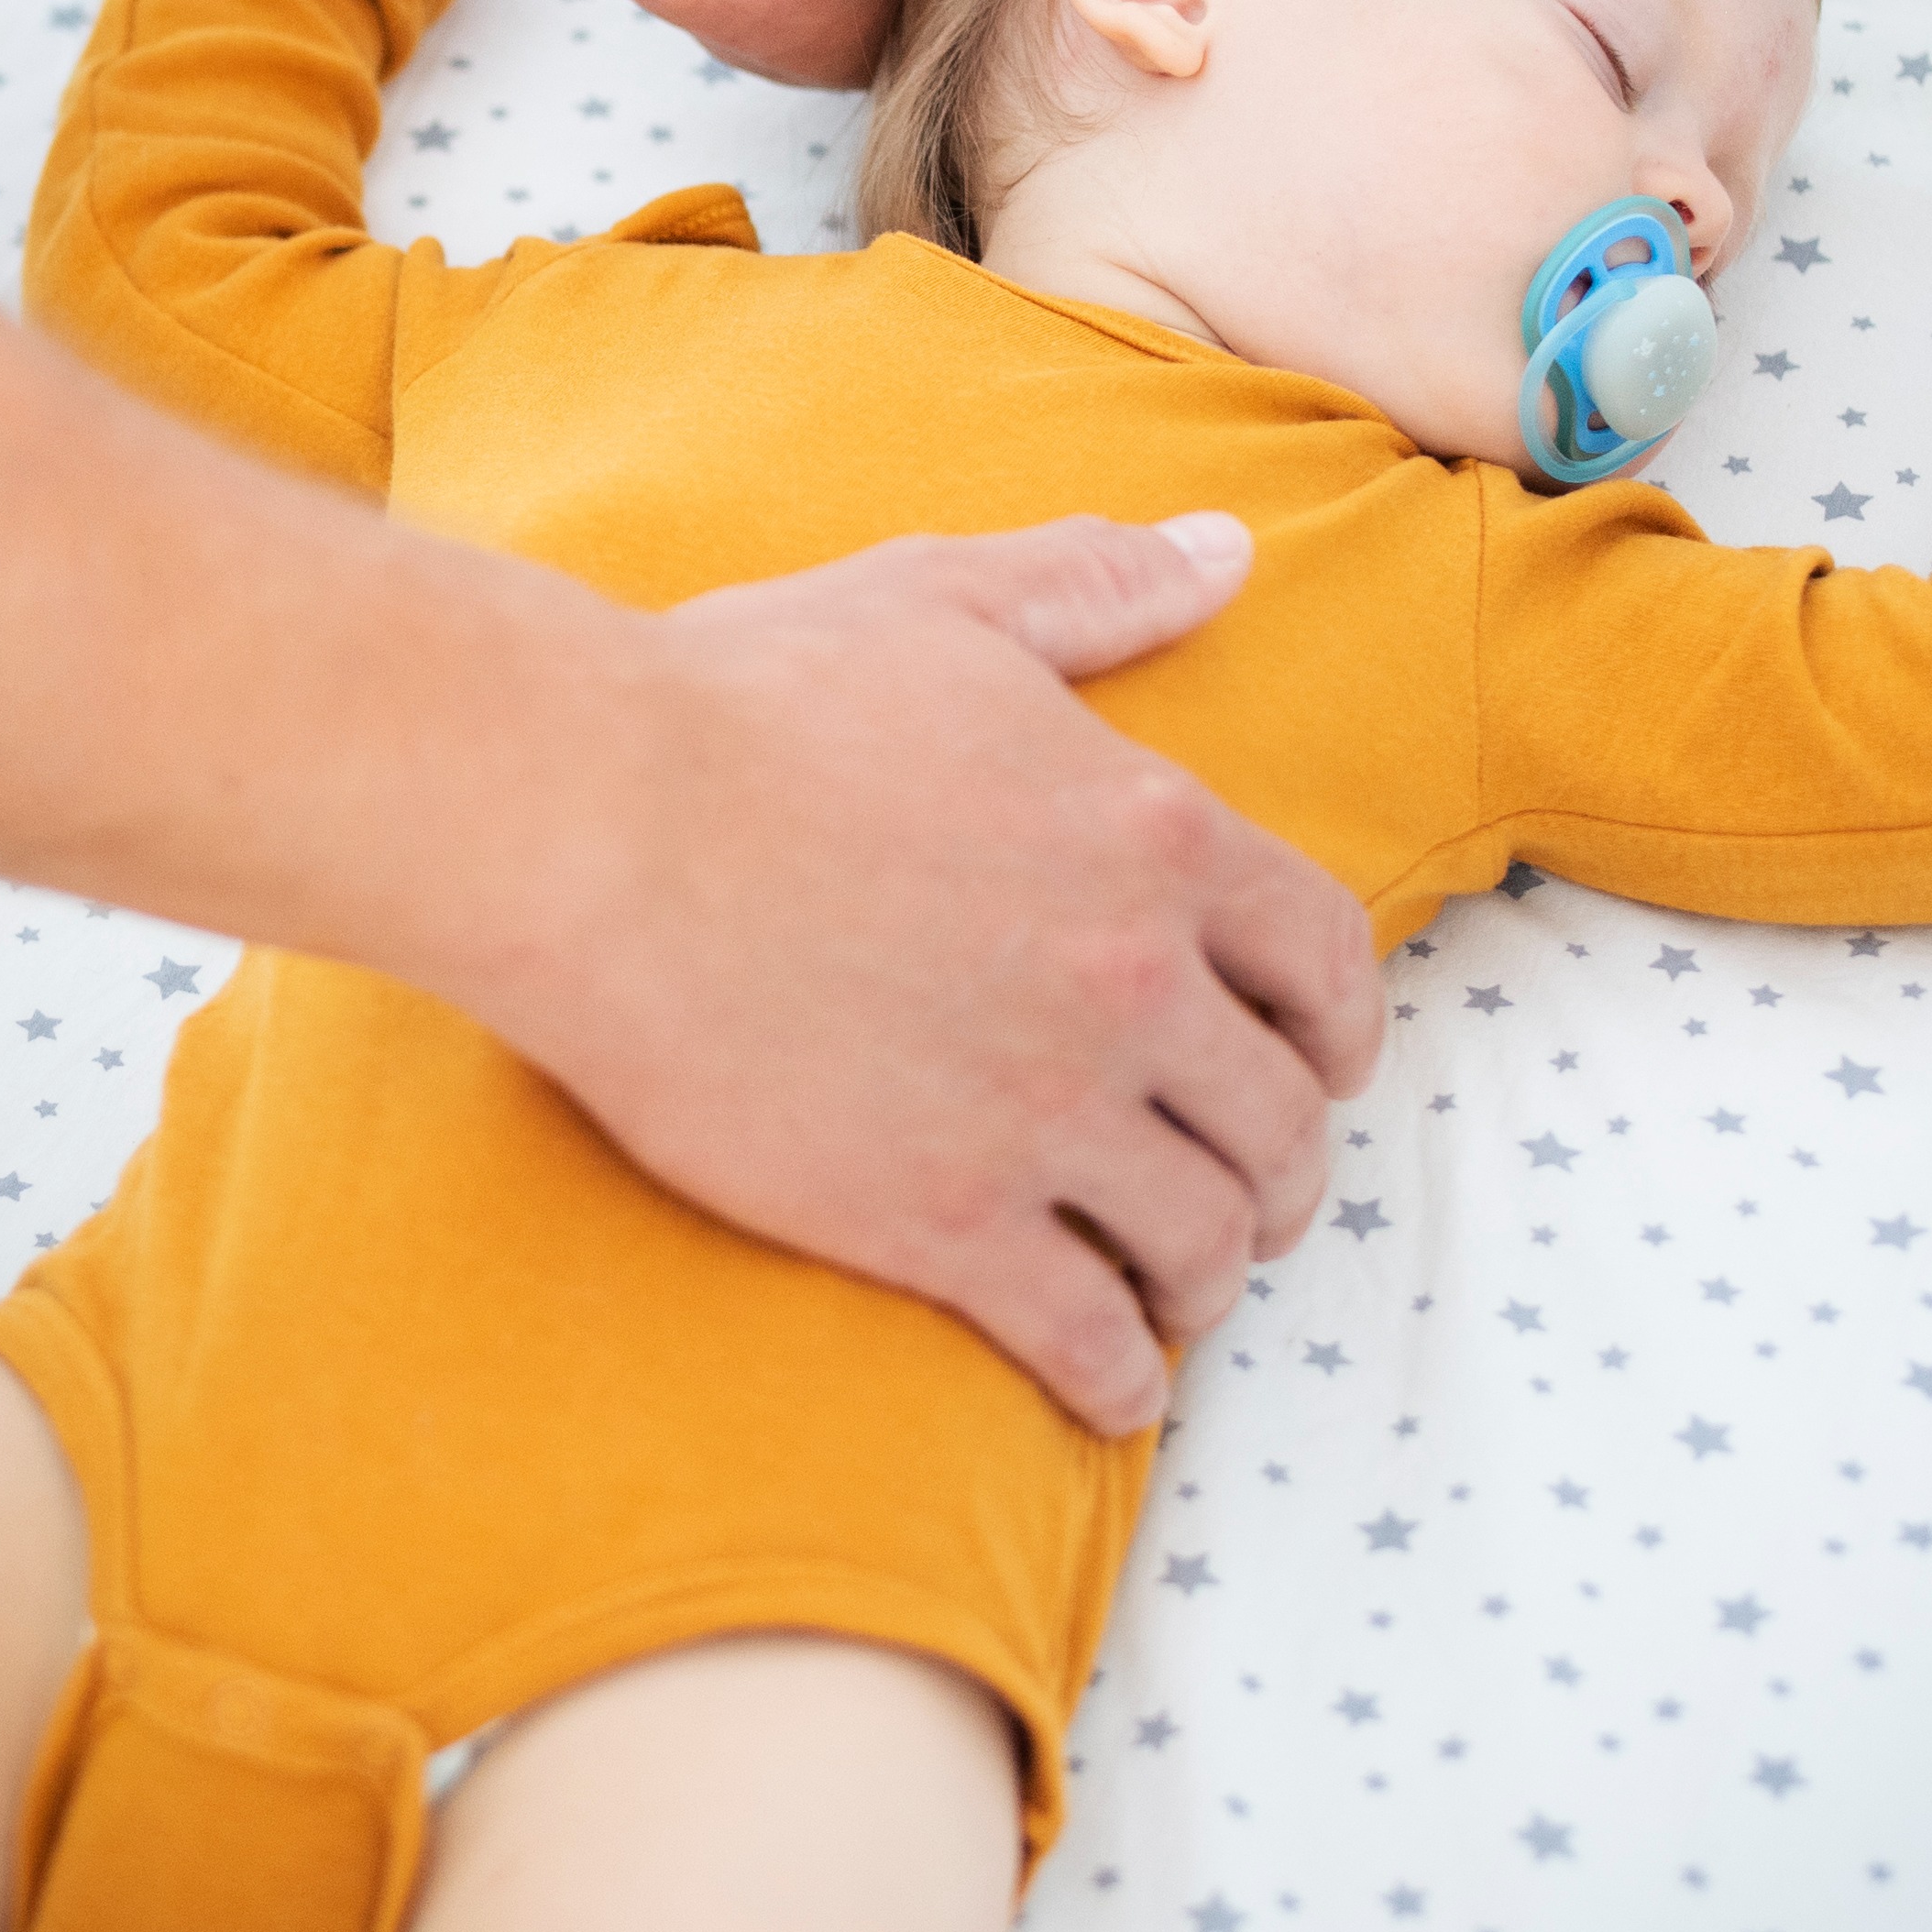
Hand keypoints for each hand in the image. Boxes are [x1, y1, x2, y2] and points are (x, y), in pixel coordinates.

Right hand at [454, 513, 1383, 1430]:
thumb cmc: (743, 700)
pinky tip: (1103, 1380)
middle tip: (1250, 1201)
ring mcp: (1045, 1115)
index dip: (1342, 1032)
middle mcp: (1134, 986)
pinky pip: (1087, 1339)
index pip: (1327, 963)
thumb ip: (1099, 586)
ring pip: (1204, 1242)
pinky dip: (1117, 1376)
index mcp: (1156, 837)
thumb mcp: (943, 602)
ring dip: (1207, 1279)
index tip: (1322, 1068)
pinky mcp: (942, 1221)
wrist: (589, 825)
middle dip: (1283, 1176)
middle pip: (1282, 1124)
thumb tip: (1230, 552)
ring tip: (1174, 1291)